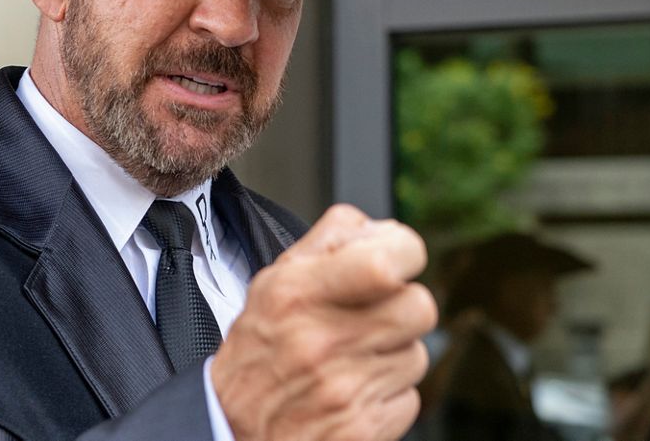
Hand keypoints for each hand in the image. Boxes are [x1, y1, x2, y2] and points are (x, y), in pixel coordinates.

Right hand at [210, 204, 436, 440]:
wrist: (231, 428)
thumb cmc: (258, 350)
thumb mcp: (274, 281)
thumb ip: (329, 241)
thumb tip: (385, 229)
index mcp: (298, 294)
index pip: (386, 262)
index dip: (405, 254)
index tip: (399, 260)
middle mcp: (320, 341)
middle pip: (418, 307)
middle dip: (403, 308)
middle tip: (374, 316)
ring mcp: (342, 389)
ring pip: (416, 355)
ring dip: (393, 355)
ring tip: (354, 358)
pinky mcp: (360, 428)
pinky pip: (409, 400)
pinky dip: (388, 396)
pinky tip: (354, 391)